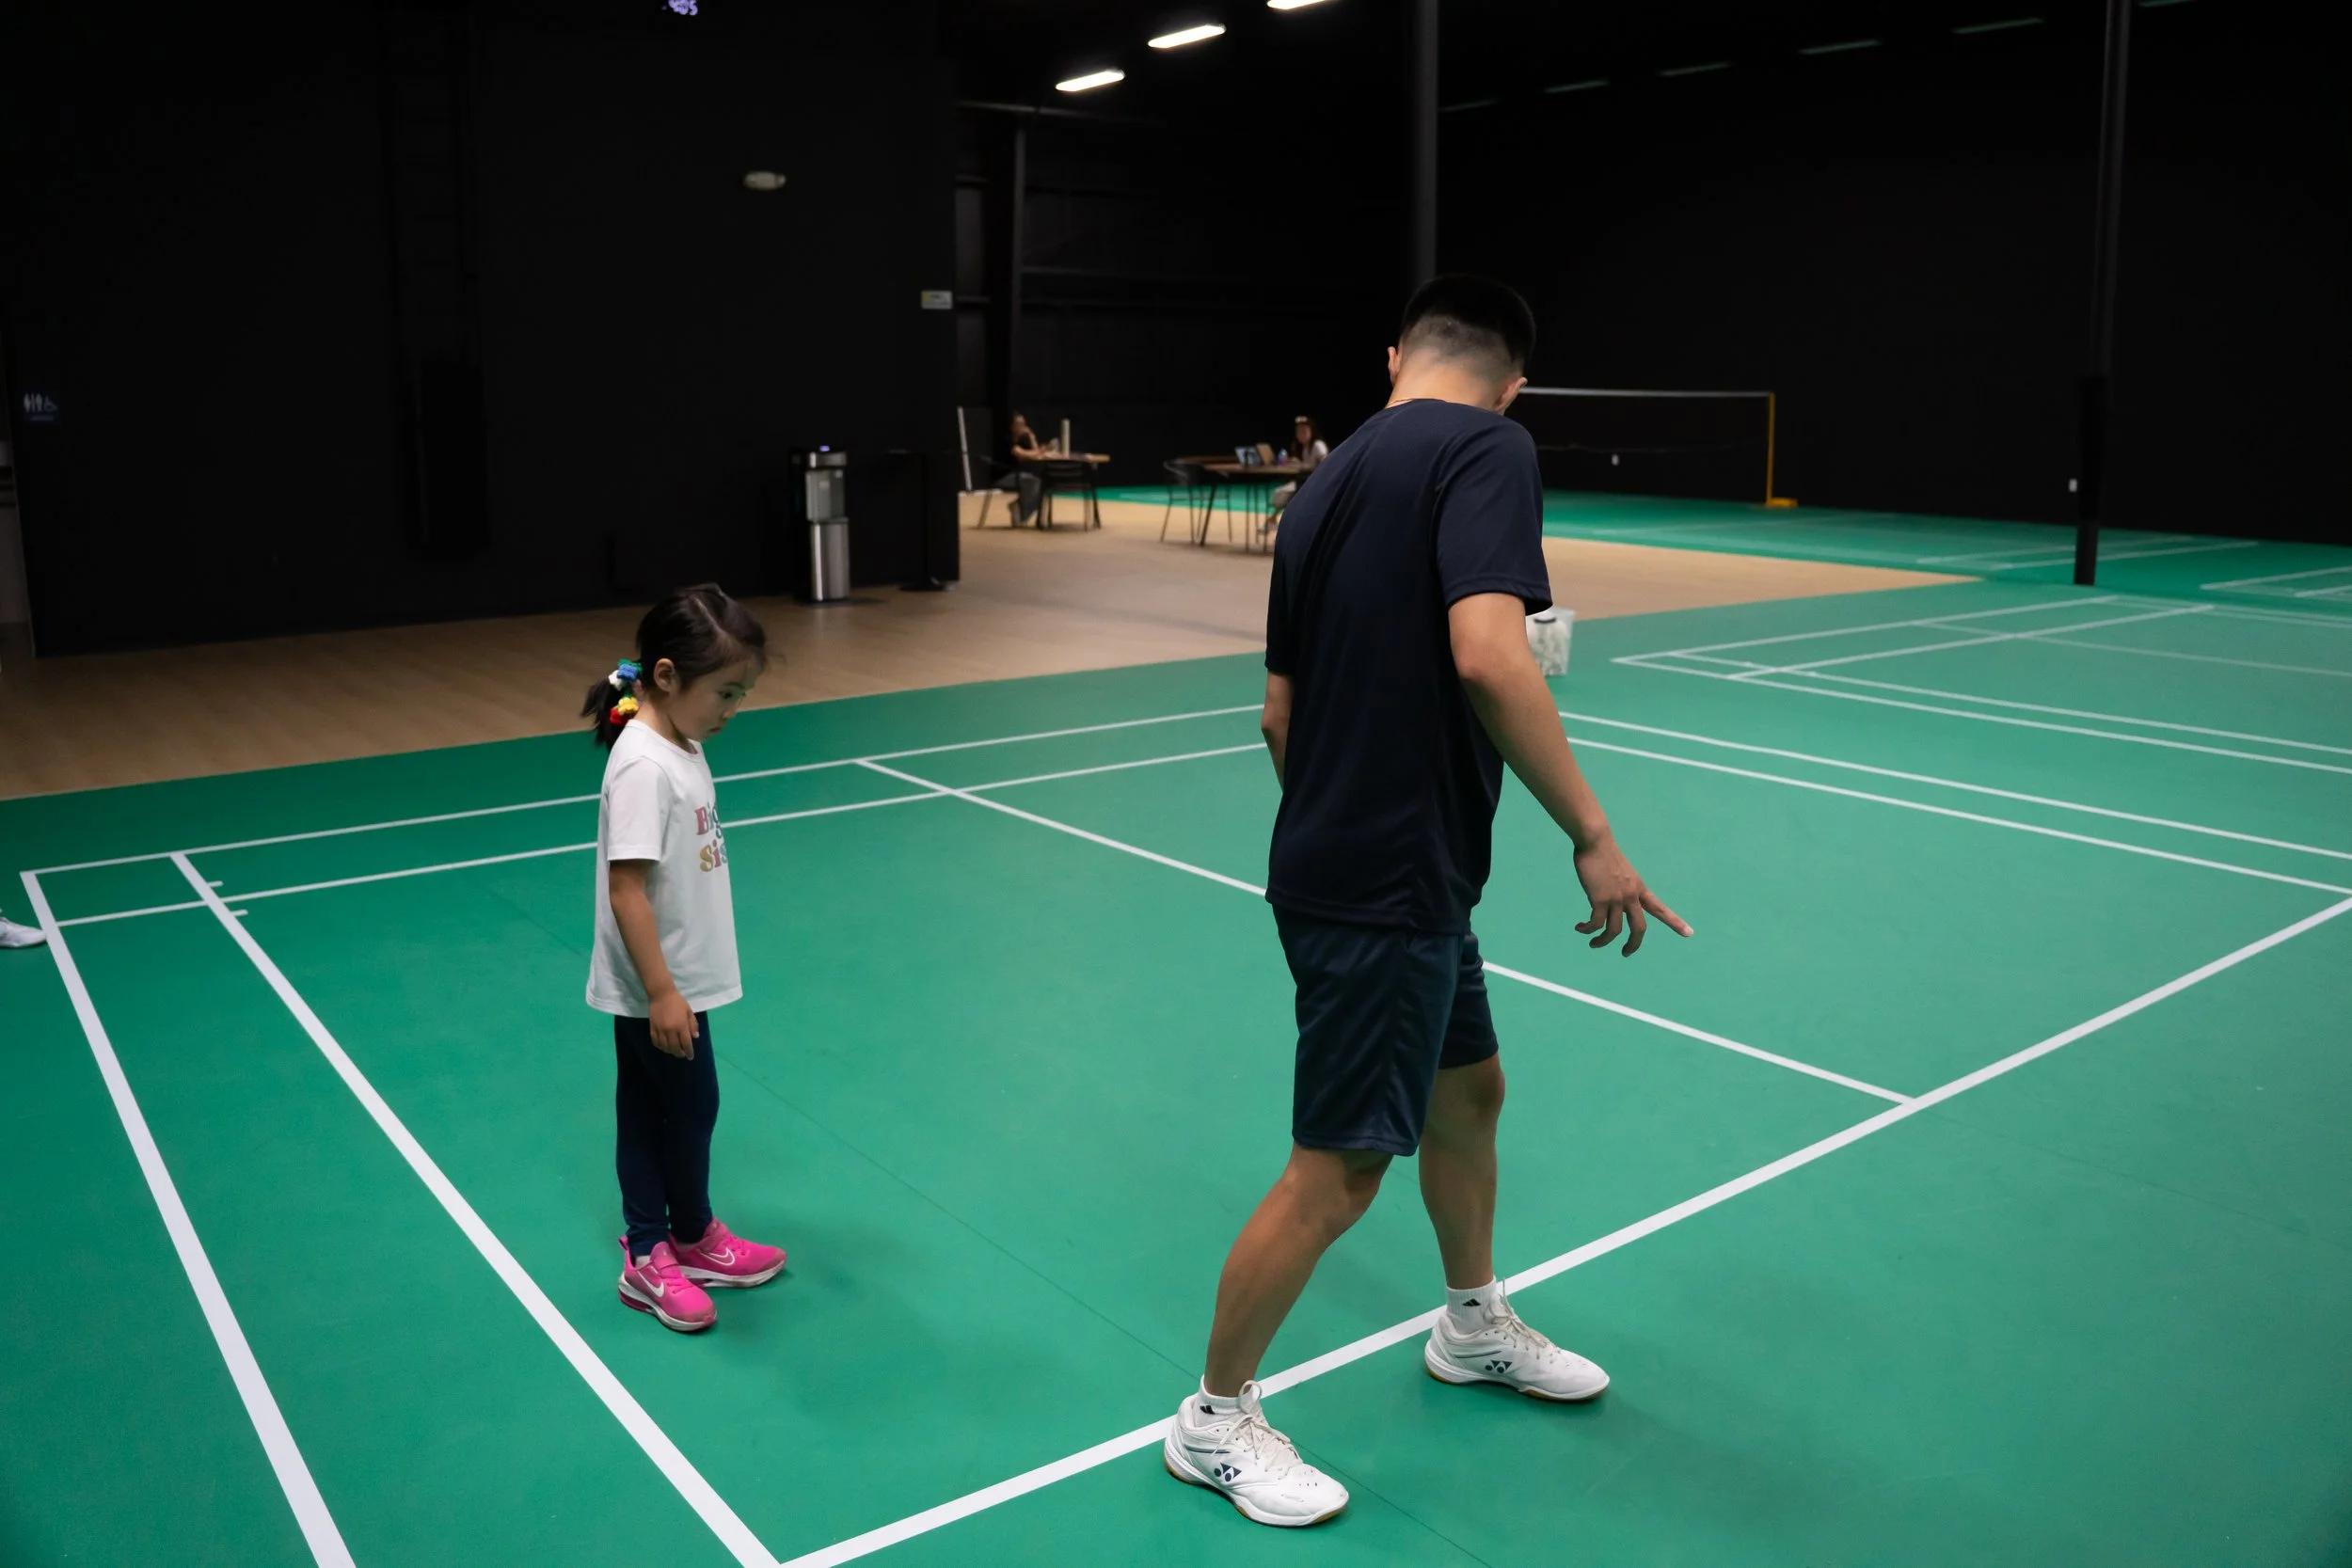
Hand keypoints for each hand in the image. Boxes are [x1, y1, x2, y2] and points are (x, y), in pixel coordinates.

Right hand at [648, 990, 697, 1057]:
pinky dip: (659, 1046)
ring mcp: (660, 1029)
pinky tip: (663, 1047)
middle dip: (679, 1053)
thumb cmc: (678, 1001)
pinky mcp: (652, 1027)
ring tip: (674, 1051)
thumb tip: (695, 1037)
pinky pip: (655, 1041)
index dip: (689, 1052)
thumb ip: (693, 1024)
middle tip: (682, 1055)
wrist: (661, 994)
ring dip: (670, 1051)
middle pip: (675, 1047)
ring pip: (664, 1046)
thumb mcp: (689, 1011)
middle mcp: (671, 1030)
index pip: (686, 1043)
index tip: (690, 1056)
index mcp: (681, 1026)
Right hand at [1573, 837, 1691, 956]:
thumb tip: (1610, 902)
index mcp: (1639, 889)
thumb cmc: (1604, 854)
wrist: (1595, 841)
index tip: (1689, 933)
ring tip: (1593, 944)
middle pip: (1639, 928)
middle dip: (1633, 944)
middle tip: (1626, 953)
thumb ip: (1621, 888)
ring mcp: (1616, 899)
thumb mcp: (1621, 873)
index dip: (1675, 922)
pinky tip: (1580, 928)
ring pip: (1613, 931)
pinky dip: (1588, 929)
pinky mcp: (1599, 899)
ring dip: (1602, 941)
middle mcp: (1631, 896)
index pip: (1660, 909)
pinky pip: (1595, 923)